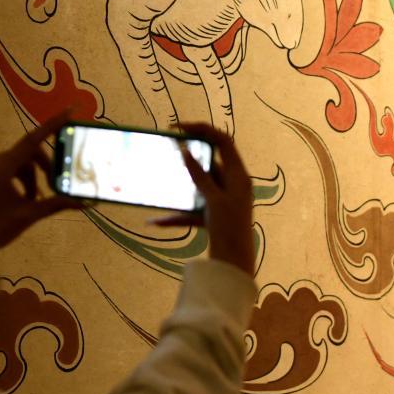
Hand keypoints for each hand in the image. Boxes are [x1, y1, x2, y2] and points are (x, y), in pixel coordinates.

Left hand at [0, 112, 82, 257]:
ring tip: (34, 199)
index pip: (32, 140)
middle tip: (54, 186)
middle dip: (42, 167)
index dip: (52, 124)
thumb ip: (57, 204)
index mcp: (1, 167)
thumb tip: (85, 203)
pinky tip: (21, 197)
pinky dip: (16, 178)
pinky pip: (3, 168)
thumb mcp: (29, 215)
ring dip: (29, 176)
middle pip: (26, 154)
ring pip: (15, 162)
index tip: (69, 111)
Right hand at [154, 122, 254, 273]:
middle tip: (168, 146)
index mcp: (238, 175)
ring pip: (198, 185)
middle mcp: (232, 183)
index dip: (202, 129)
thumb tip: (185, 150)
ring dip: (180, 185)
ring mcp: (222, 199)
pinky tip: (156, 222)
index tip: (178, 127)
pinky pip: (193, 208)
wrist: (235, 265)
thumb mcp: (213, 200)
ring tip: (160, 176)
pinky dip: (177, 215)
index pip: (222, 140)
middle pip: (209, 160)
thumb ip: (200, 176)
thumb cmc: (229, 229)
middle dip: (188, 154)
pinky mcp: (213, 215)